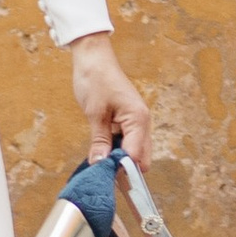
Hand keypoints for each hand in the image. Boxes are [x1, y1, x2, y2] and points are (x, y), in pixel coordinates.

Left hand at [67, 32, 150, 168]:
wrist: (93, 58)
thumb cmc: (96, 79)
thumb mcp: (95, 113)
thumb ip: (100, 141)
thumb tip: (100, 164)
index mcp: (138, 119)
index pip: (136, 156)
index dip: (121, 169)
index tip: (104, 177)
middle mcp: (142, 122)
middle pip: (141, 158)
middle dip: (124, 169)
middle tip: (102, 173)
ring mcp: (136, 122)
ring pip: (134, 152)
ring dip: (119, 159)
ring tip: (100, 163)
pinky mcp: (128, 121)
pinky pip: (126, 143)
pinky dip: (116, 150)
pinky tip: (101, 152)